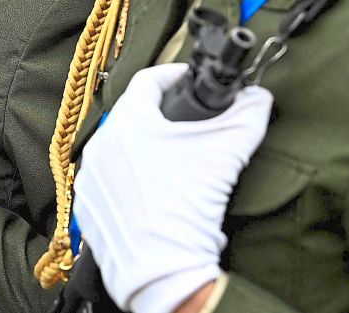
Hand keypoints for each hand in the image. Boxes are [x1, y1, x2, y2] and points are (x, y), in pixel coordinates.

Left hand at [72, 64, 272, 312]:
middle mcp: (99, 147)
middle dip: (165, 119)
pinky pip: (112, 186)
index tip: (191, 80)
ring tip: (179, 167)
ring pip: (122, 152)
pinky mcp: (90, 210)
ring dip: (149, 153)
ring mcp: (90, 180)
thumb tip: (259, 99)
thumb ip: (245, 118)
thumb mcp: (224, 154)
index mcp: (125, 124)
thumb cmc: (186, 210)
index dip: (174, 75)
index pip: (148, 80)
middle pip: (134, 117)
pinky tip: (160, 197)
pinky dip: (135, 185)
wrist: (163, 274)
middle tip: (190, 126)